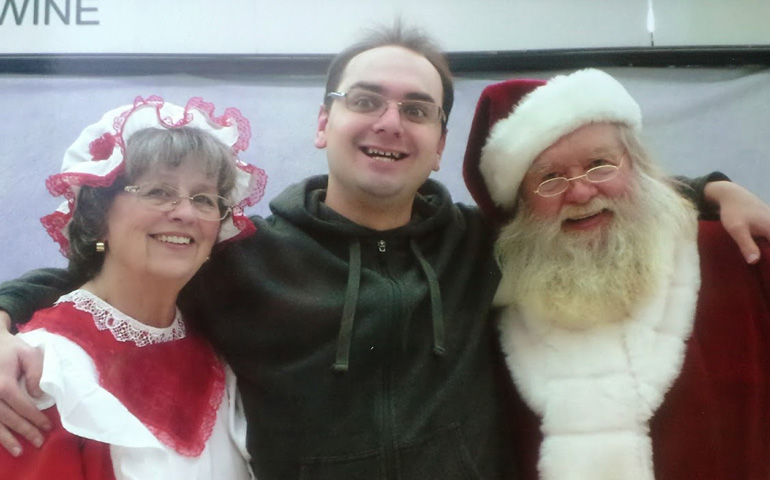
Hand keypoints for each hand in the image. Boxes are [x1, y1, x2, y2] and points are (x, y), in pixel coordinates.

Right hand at [0, 314, 49, 455]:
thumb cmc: (10, 349)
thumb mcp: (28, 354)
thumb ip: (37, 373)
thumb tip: (38, 395)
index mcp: (3, 383)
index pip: (21, 405)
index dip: (35, 417)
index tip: (48, 426)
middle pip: (8, 418)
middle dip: (24, 431)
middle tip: (39, 442)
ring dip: (6, 439)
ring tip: (19, 451)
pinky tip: (2, 442)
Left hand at [705, 181, 769, 262]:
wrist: (731, 195)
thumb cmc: (733, 212)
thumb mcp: (737, 229)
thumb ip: (746, 245)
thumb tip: (754, 262)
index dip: (769, 259)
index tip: (768, 270)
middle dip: (767, 253)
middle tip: (763, 267)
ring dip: (766, 249)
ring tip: (759, 257)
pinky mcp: (768, 222)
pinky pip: (768, 236)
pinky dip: (766, 243)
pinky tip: (758, 249)